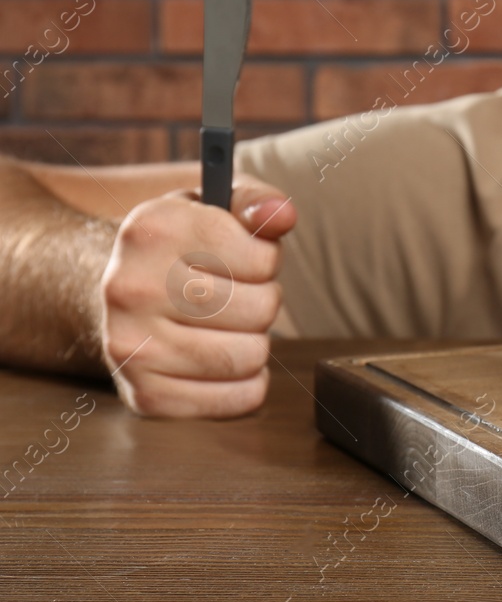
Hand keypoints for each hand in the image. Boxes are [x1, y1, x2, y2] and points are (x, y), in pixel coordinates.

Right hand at [98, 177, 296, 418]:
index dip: (267, 260)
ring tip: (229, 326)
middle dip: (265, 301)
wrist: (120, 292)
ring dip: (256, 342)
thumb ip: (255, 201)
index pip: (260, 258)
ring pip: (250, 356)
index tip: (246, 258)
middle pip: (260, 309)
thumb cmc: (182, 246)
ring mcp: (132, 346)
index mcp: (153, 229)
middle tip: (239, 295)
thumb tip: (282, 215)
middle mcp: (132, 287)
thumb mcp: (212, 205)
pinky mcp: (144, 395)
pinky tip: (225, 360)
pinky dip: (247, 385)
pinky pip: (236, 400)